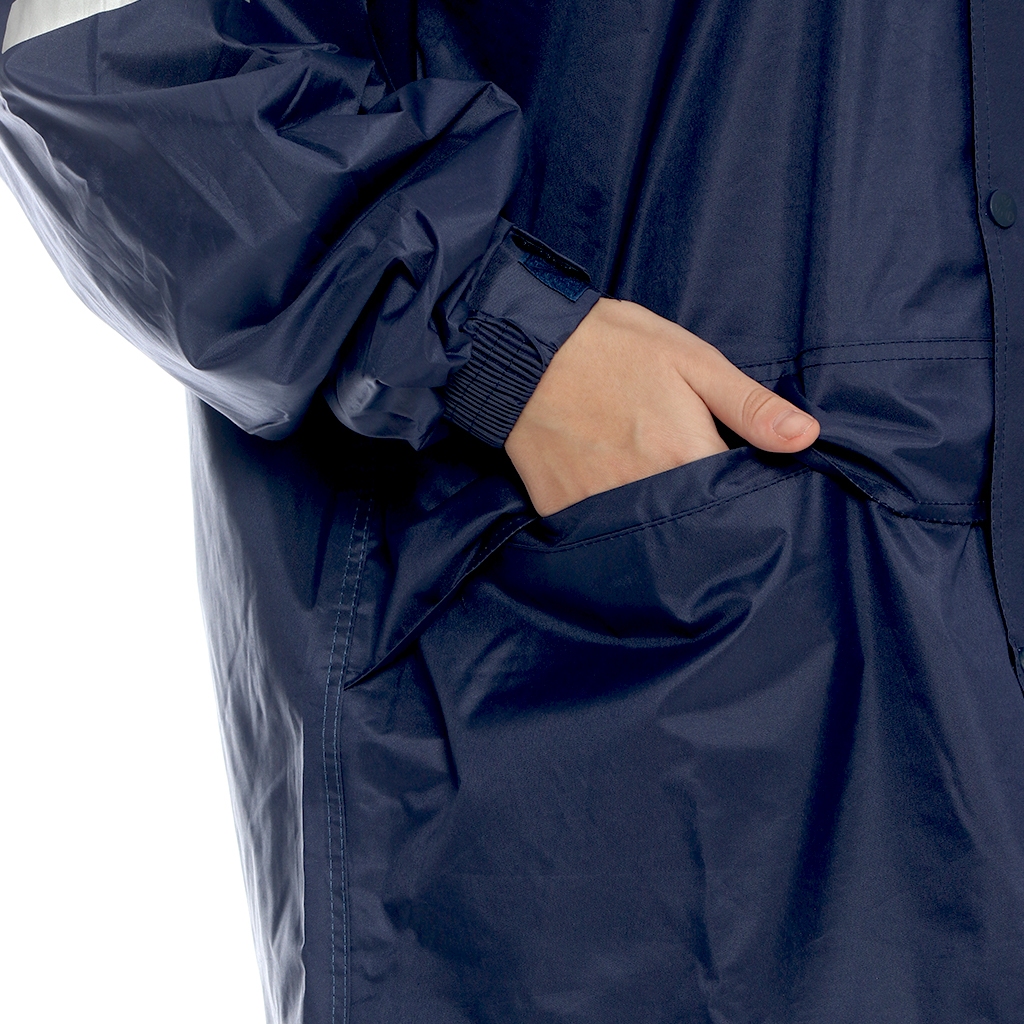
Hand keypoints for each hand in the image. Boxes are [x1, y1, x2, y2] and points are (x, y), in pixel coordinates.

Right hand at [504, 297, 818, 514]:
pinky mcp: (561, 510)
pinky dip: (607, 517)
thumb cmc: (612, 346)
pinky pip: (596, 529)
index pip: (734, 494)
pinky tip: (604, 486)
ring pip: (645, 529)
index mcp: (684, 454)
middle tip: (680, 469)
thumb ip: (749, 404)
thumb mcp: (689, 359)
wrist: (523, 349)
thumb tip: (806, 438)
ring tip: (643, 477)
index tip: (731, 470)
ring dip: (654, 514)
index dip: (738, 484)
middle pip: (691, 519)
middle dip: (698, 504)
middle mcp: (645, 490)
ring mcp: (599, 505)